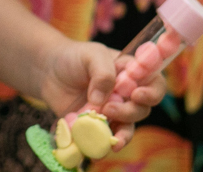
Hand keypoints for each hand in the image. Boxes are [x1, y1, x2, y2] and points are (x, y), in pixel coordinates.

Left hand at [38, 40, 164, 149]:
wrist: (48, 70)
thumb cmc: (73, 57)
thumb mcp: (90, 55)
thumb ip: (102, 73)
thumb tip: (102, 100)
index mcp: (131, 72)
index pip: (154, 84)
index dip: (152, 92)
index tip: (137, 94)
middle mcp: (127, 94)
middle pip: (142, 109)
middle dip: (130, 111)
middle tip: (110, 108)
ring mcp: (114, 111)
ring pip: (128, 127)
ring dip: (123, 134)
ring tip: (112, 138)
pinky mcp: (99, 124)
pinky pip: (108, 136)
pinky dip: (105, 142)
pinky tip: (101, 146)